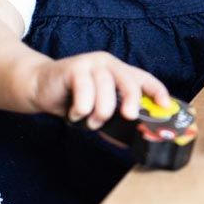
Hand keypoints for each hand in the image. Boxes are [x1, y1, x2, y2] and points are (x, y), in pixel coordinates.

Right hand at [30, 52, 169, 127]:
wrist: (38, 85)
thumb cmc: (72, 98)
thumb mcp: (97, 106)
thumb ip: (114, 116)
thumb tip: (131, 139)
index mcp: (119, 71)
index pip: (144, 79)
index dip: (157, 91)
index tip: (165, 106)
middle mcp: (108, 64)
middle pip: (129, 82)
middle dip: (132, 101)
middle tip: (129, 116)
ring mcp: (92, 64)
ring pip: (106, 92)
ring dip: (98, 113)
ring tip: (88, 120)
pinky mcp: (75, 68)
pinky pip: (84, 94)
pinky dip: (80, 110)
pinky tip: (74, 112)